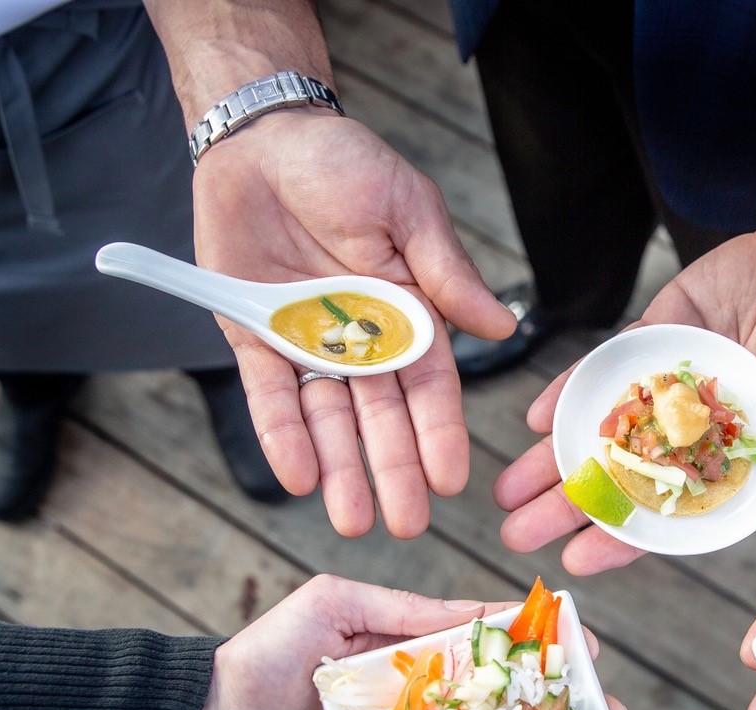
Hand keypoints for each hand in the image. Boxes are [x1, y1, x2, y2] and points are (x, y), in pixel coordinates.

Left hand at [194, 110, 514, 537]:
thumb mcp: (409, 210)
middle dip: (392, 470)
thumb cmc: (346, 164)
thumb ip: (446, 273)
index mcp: (409, 313)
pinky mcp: (255, 339)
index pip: (429, 387)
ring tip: (352, 521)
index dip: (438, 435)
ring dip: (340, 470)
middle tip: (404, 525)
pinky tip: (297, 478)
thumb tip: (501, 328)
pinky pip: (269, 397)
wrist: (262, 139)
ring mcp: (308, 344)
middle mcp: (363, 340)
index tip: (450, 482)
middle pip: (380, 417)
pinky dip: (281, 436)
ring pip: (327, 420)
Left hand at [493, 219, 755, 573]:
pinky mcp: (661, 332)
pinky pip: (610, 366)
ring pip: (607, 428)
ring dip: (557, 457)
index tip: (579, 558)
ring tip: (507, 489)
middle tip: (517, 535)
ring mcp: (676, 381)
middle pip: (626, 476)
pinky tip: (537, 418)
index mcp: (741, 455)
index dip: (629, 536)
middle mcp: (700, 426)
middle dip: (571, 505)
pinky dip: (574, 389)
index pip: (676, 510)